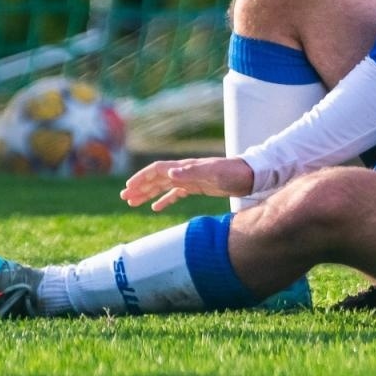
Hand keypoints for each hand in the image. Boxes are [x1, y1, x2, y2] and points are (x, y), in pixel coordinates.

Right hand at [120, 157, 254, 211]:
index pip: (157, 170)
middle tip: (125, 198)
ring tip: (133, 202)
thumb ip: (191, 173)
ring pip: (163, 186)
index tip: (128, 187)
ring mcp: (191, 179)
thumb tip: (169, 172)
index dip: (141, 178)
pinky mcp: (198, 187)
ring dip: (148, 193)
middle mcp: (185, 171)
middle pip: (156, 178)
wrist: (250, 175)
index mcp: (185, 167)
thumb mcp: (213, 174)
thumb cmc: (232, 173)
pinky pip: (176, 193)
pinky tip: (156, 208)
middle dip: (140, 187)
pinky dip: (164, 199)